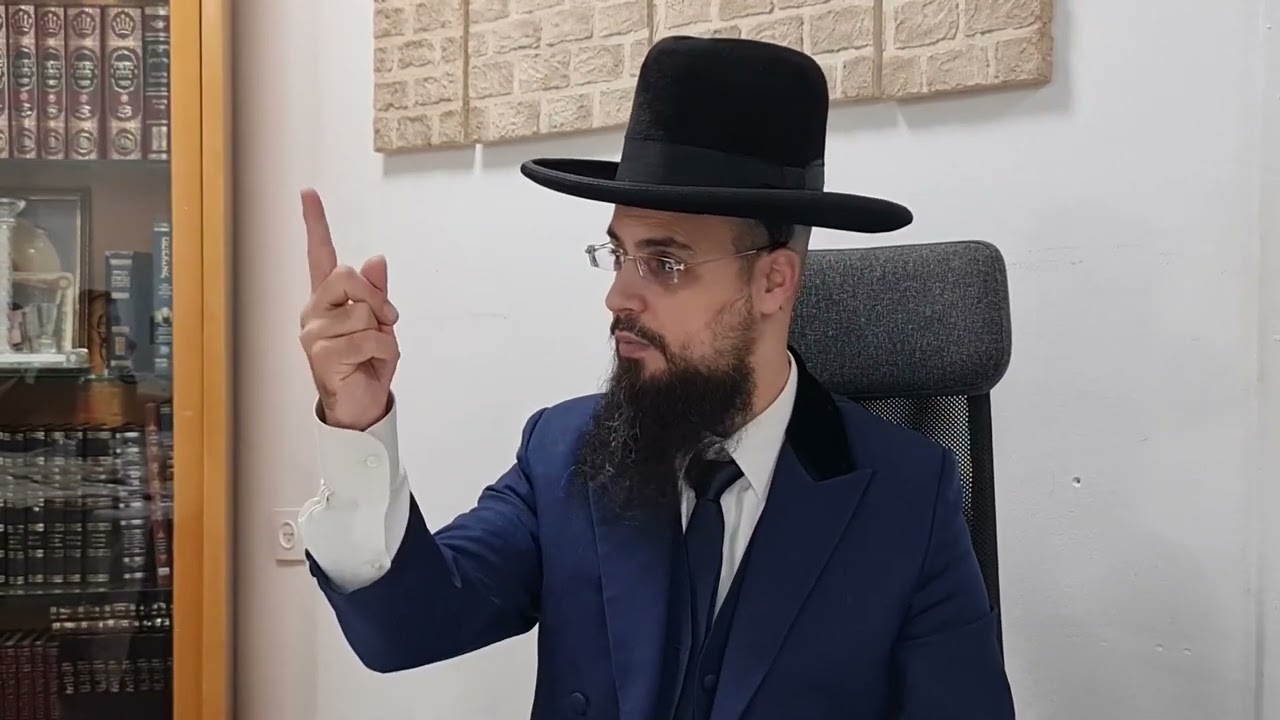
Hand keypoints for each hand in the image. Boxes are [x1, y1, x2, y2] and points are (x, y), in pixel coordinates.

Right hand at [298, 188, 400, 430]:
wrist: (362, 406)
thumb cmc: (368, 365)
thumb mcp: (380, 324)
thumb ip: (377, 294)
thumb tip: (377, 260)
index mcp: (327, 300)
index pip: (318, 255)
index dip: (315, 223)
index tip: (308, 193)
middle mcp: (314, 312)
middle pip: (345, 275)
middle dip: (374, 297)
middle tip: (386, 321)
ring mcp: (313, 333)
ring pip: (361, 313)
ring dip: (381, 334)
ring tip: (373, 352)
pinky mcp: (320, 354)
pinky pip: (367, 340)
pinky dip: (382, 352)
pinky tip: (370, 364)